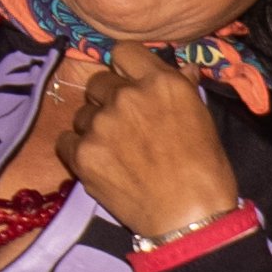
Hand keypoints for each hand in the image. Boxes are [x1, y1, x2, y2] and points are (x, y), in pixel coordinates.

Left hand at [56, 45, 237, 237]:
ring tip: (115, 153)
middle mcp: (127, 96)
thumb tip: (183, 69)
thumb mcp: (201, 120)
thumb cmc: (205, 171)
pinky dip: (78, 152)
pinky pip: (66, 141)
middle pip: (98, 82)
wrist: (190, 219)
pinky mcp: (83, 154)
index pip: (124, 52)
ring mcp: (101, 124)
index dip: (125, 69)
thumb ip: (183, 89)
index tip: (129, 85)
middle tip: (123, 127)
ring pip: (82, 114)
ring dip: (94, 128)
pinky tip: (99, 166)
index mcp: (160, 82)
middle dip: (108, 100)